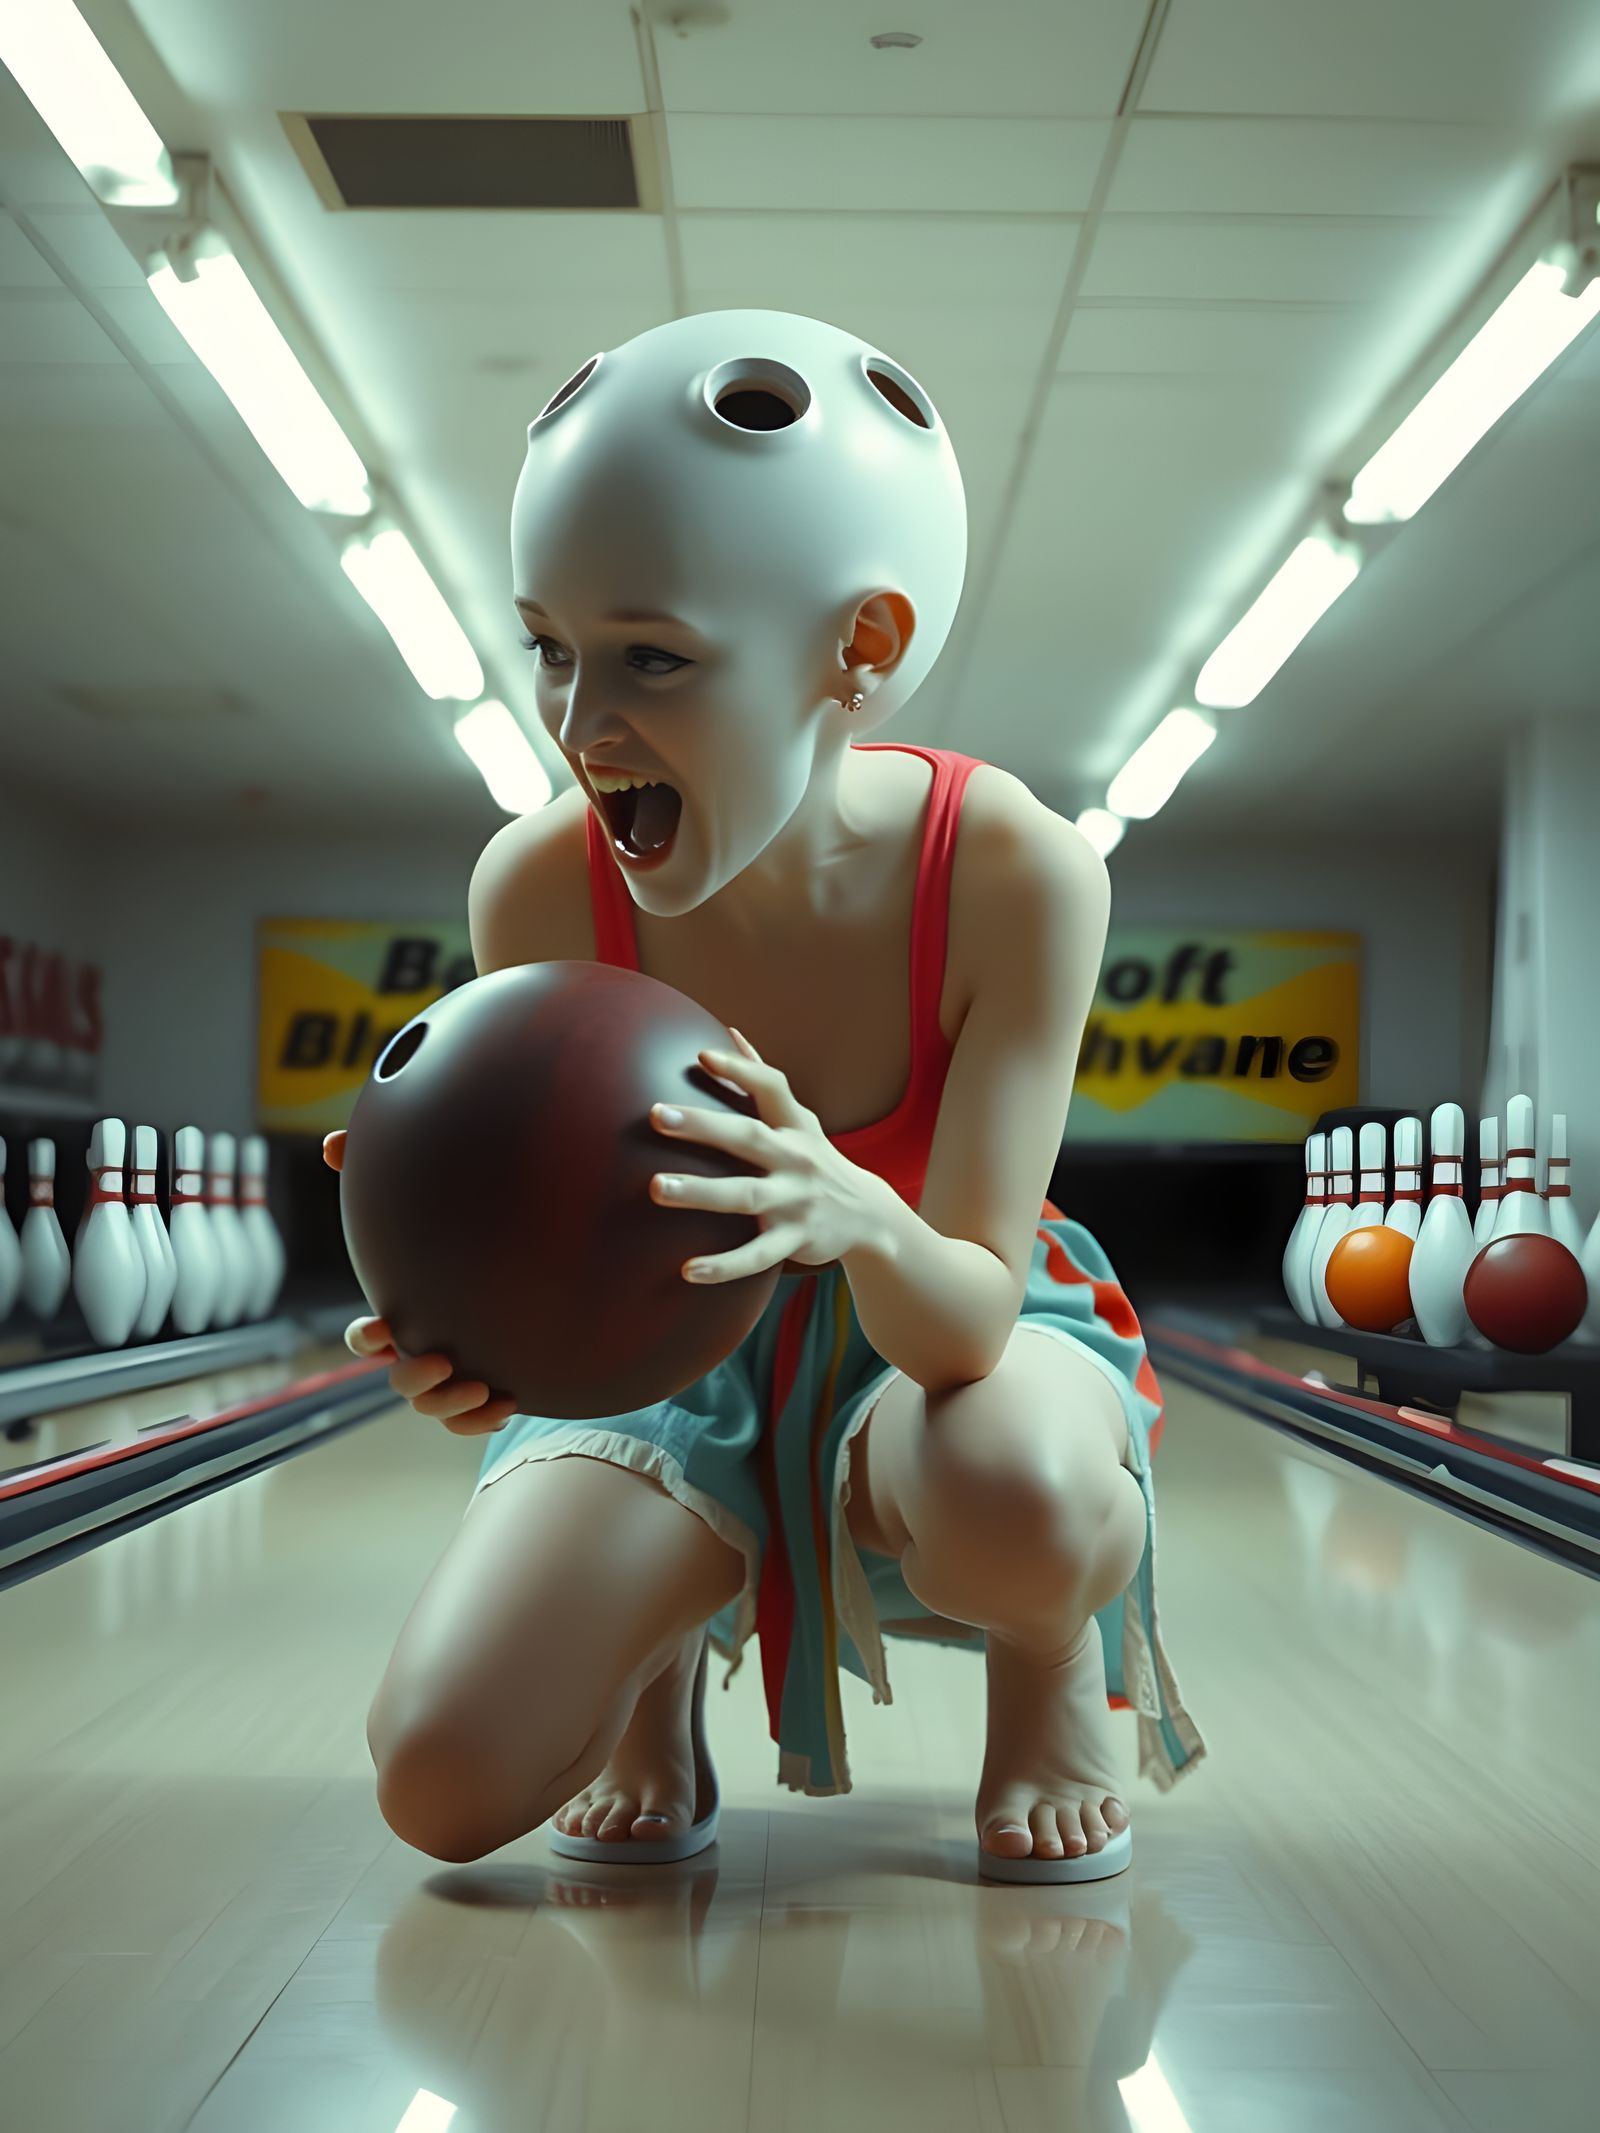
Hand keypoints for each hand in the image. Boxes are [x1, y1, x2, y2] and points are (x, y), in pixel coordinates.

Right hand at [327, 1135, 514, 1434]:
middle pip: (399, 1379)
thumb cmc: (461, 1229)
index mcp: (406, 1312)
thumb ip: (379, 1168)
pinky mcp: (487, 1388)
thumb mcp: (426, 1198)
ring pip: (433, 1406)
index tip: (385, 1327)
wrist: (531, 1270)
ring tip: (481, 1385)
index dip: (368, 1338)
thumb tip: (332, 1142)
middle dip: (412, 1377)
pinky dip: (481, 1421)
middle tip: (442, 1360)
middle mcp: (425, 1345)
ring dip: (448, 1403)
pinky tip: (510, 1403)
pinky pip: (472, 1422)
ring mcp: (455, 1373)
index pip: (368, 1337)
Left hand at [650, 1028, 887, 1283]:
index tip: (701, 1056)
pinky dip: (723, 1265)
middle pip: (747, 1138)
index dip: (740, 1069)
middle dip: (702, 1126)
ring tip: (655, 1187)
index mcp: (794, 1126)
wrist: (869, 1216)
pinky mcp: (795, 1240)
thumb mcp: (798, 1120)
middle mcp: (796, 1159)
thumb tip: (729, 1033)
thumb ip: (761, 1081)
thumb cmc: (815, 1159)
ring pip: (745, 1196)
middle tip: (655, 1114)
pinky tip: (687, 1269)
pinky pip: (756, 1255)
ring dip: (700, 1192)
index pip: (771, 1087)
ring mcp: (796, 1201)